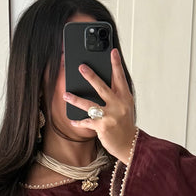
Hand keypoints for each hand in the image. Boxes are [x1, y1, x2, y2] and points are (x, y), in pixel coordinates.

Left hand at [63, 49, 136, 163]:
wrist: (130, 144)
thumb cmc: (125, 124)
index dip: (116, 64)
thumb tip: (100, 83)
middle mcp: (118, 105)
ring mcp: (110, 116)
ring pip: (89, 105)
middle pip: (102, 87)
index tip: (112, 51)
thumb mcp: (125, 107)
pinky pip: (87, 122)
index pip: (120, 77)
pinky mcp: (102, 127)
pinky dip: (79, 122)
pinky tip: (72, 120)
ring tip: (65, 94)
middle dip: (91, 76)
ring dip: (75, 99)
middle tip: (81, 66)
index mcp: (125, 97)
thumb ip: (116, 95)